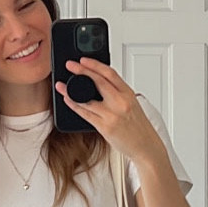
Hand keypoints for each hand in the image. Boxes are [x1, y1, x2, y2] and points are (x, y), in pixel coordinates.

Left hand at [54, 58, 168, 168]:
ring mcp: (112, 115)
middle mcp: (120, 102)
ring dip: (70, 91)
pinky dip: (74, 106)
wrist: (146, 147)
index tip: (83, 59)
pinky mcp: (105, 127)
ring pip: (88, 98)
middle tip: (69, 65)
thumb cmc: (139, 127)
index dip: (95, 64)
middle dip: (81, 71)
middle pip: (98, 81)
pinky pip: (85, 114)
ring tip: (61, 85)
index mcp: (128, 93)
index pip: (110, 73)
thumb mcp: (132, 104)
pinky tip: (67, 100)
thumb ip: (117, 94)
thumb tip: (98, 84)